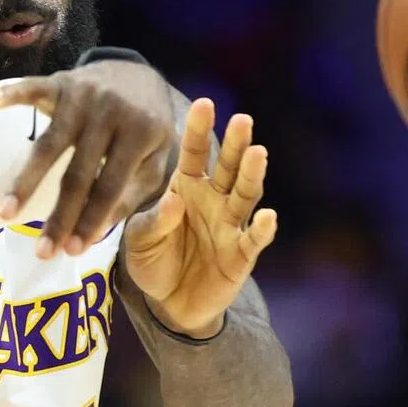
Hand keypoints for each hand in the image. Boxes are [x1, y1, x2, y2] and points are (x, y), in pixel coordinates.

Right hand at [0, 60, 175, 257]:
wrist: (138, 75)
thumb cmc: (144, 129)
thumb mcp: (153, 162)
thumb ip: (131, 196)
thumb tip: (96, 235)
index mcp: (140, 134)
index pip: (110, 186)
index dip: (91, 220)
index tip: (72, 252)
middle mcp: (110, 113)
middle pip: (77, 174)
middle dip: (59, 216)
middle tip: (41, 252)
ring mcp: (83, 96)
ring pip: (49, 144)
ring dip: (24, 181)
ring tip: (4, 213)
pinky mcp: (61, 81)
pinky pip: (32, 88)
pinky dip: (12, 94)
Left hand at [123, 99, 276, 336]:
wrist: (169, 303)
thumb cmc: (153, 261)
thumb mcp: (139, 241)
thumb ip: (153, 222)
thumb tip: (173, 201)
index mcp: (186, 189)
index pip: (195, 154)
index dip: (200, 130)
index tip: (204, 103)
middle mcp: (214, 201)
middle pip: (229, 168)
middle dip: (236, 144)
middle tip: (242, 119)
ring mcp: (231, 226)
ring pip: (246, 195)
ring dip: (253, 175)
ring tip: (258, 153)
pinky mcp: (241, 255)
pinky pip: (254, 240)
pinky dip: (263, 229)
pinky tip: (268, 216)